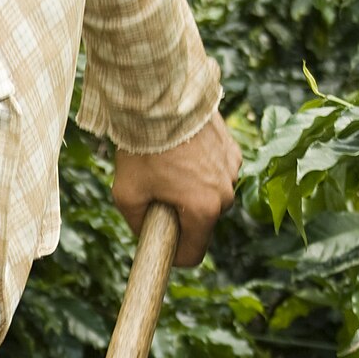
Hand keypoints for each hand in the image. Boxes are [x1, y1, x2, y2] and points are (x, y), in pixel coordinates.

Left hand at [112, 109, 242, 267]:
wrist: (161, 101)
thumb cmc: (142, 149)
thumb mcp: (126, 194)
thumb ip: (137, 223)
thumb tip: (146, 234)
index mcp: (204, 209)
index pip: (193, 253)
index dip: (175, 256)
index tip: (161, 248)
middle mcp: (225, 192)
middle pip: (202, 222)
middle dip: (181, 217)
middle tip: (156, 195)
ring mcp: (232, 169)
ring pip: (211, 194)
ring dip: (193, 191)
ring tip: (167, 169)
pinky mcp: (232, 149)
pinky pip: (216, 171)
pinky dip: (200, 169)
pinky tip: (181, 153)